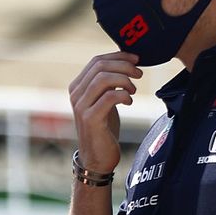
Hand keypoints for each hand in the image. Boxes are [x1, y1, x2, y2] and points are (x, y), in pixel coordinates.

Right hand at [69, 52, 141, 172]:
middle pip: (100, 66)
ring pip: (103, 79)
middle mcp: (76, 94)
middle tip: (139, 73)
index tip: (136, 59)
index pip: (96, 61)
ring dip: (124, 80)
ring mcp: (81, 106)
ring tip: (133, 90)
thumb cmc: (104, 129)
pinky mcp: (90, 119)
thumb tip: (125, 63)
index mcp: (77, 87)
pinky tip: (129, 101)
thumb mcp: (104, 101)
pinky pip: (109, 97)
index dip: (118, 56)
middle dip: (124, 66)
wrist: (97, 158)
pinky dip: (123, 95)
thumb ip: (108, 84)